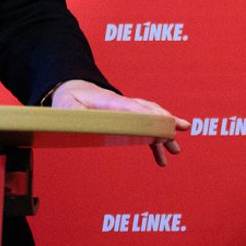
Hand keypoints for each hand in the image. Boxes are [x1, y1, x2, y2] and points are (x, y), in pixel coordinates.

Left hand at [49, 79, 190, 165]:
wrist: (74, 89)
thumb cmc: (70, 99)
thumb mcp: (67, 107)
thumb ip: (75, 115)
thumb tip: (83, 126)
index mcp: (108, 100)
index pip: (131, 106)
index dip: (146, 115)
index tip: (161, 122)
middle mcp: (123, 104)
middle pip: (148, 111)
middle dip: (164, 121)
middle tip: (178, 130)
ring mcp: (128, 110)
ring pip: (151, 119)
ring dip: (164, 133)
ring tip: (175, 149)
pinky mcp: (128, 117)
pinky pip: (146, 128)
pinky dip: (155, 140)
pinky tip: (161, 156)